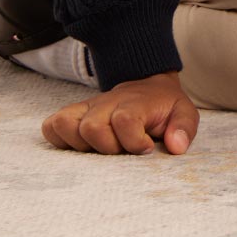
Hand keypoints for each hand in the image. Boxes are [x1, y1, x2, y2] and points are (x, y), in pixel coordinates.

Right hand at [41, 71, 198, 154]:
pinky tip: (80, 146)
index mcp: (134, 103)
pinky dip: (59, 139)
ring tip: (99, 149)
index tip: (146, 149)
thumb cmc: (164, 107)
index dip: (134, 142)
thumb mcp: (184, 112)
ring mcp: (88, 108)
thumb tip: (175, 146)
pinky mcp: (74, 114)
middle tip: (121, 151)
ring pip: (65, 124)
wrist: (147, 86)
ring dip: (80, 145)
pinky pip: (51, 126)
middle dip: (106, 148)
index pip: (124, 121)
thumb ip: (184, 128)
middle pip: (91, 128)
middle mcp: (106, 103)